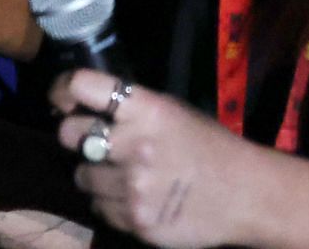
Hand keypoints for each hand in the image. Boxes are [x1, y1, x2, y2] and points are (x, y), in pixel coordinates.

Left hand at [51, 70, 265, 246]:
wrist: (247, 196)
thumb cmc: (207, 147)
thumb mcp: (170, 111)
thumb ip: (128, 108)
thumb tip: (78, 103)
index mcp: (146, 109)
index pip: (82, 86)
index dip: (63, 89)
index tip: (61, 98)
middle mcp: (135, 145)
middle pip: (70, 134)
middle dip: (79, 137)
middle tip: (97, 143)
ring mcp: (133, 186)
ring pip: (81, 175)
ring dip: (95, 174)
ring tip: (123, 176)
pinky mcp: (135, 221)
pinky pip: (99, 207)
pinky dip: (110, 203)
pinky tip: (135, 198)